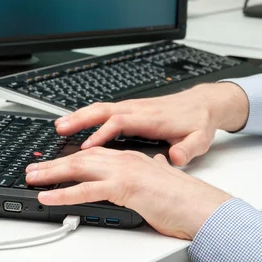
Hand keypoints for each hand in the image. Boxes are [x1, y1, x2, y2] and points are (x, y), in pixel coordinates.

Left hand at [25, 147, 231, 239]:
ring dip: (52, 174)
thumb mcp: (166, 179)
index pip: (96, 154)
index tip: (55, 163)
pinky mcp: (125, 187)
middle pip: (82, 158)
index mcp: (133, 158)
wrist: (205, 207)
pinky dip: (64, 193)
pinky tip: (48, 197)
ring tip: (32, 179)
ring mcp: (125, 172)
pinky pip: (87, 190)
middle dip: (54, 163)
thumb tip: (158, 163)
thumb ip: (158, 169)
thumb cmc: (187, 199)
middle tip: (33, 170)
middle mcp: (126, 160)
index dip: (73, 157)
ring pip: (79, 169)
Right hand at [55, 83, 248, 165]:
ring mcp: (132, 108)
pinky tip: (75, 124)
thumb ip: (188, 150)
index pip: (120, 122)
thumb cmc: (197, 123)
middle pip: (104, 110)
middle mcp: (138, 110)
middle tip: (60, 130)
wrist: (202, 104)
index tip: (86, 147)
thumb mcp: (199, 139)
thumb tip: (175, 157)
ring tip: (59, 127)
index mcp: (151, 118)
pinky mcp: (130, 110)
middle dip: (80, 119)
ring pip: (100, 109)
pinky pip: (104, 111)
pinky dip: (87, 116)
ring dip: (79, 116)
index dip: (102, 134)